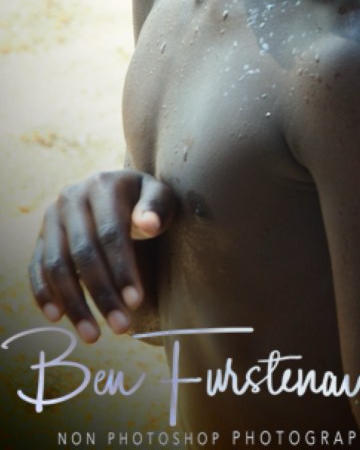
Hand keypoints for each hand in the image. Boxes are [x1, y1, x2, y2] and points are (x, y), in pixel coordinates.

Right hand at [29, 170, 174, 342]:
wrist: (116, 191)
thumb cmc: (145, 201)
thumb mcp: (160, 196)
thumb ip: (157, 207)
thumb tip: (149, 224)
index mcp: (103, 185)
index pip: (111, 233)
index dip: (122, 269)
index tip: (136, 302)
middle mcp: (71, 198)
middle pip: (83, 253)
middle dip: (102, 294)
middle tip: (121, 327)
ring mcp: (52, 218)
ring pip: (56, 266)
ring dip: (74, 304)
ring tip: (93, 335)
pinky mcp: (41, 237)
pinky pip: (36, 269)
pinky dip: (44, 294)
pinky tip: (57, 318)